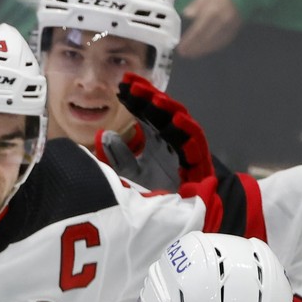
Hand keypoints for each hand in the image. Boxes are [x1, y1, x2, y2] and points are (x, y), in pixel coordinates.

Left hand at [94, 73, 215, 188]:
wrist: (173, 216)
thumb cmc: (155, 192)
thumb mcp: (127, 172)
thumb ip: (115, 155)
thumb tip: (103, 134)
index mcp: (156, 137)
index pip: (146, 111)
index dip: (135, 97)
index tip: (121, 84)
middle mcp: (171, 138)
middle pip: (161, 111)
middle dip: (149, 96)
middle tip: (133, 85)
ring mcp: (186, 147)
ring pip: (180, 122)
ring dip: (168, 109)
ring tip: (154, 98)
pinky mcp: (199, 160)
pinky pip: (196, 142)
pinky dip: (188, 130)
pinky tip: (176, 120)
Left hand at [178, 0, 240, 57]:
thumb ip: (196, 4)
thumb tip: (187, 14)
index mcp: (212, 12)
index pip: (197, 31)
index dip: (189, 41)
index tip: (181, 48)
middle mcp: (221, 22)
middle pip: (205, 39)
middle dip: (194, 48)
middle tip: (184, 54)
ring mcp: (229, 27)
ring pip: (214, 43)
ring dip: (203, 50)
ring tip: (193, 54)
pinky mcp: (235, 29)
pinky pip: (223, 42)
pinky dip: (214, 47)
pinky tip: (207, 50)